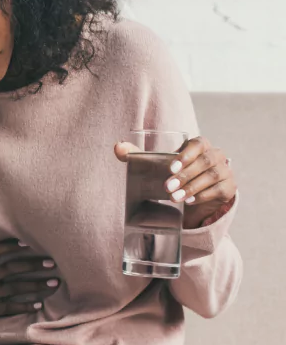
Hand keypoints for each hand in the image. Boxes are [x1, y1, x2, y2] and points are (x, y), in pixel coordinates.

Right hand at [0, 239, 58, 330]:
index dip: (9, 245)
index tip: (26, 243)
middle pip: (11, 268)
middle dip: (32, 265)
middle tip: (51, 263)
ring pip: (16, 287)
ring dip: (36, 285)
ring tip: (54, 282)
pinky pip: (12, 306)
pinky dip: (26, 306)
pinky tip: (39, 304)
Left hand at [114, 136, 236, 228]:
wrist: (194, 194)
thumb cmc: (173, 172)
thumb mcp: (156, 164)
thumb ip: (136, 154)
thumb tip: (117, 147)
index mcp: (200, 144)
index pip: (197, 143)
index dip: (186, 154)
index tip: (170, 167)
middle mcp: (216, 155)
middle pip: (205, 161)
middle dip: (185, 175)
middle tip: (167, 187)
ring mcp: (225, 171)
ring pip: (212, 176)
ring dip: (192, 187)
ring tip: (174, 198)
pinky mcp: (229, 188)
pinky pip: (219, 190)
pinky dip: (203, 196)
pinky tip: (190, 201)